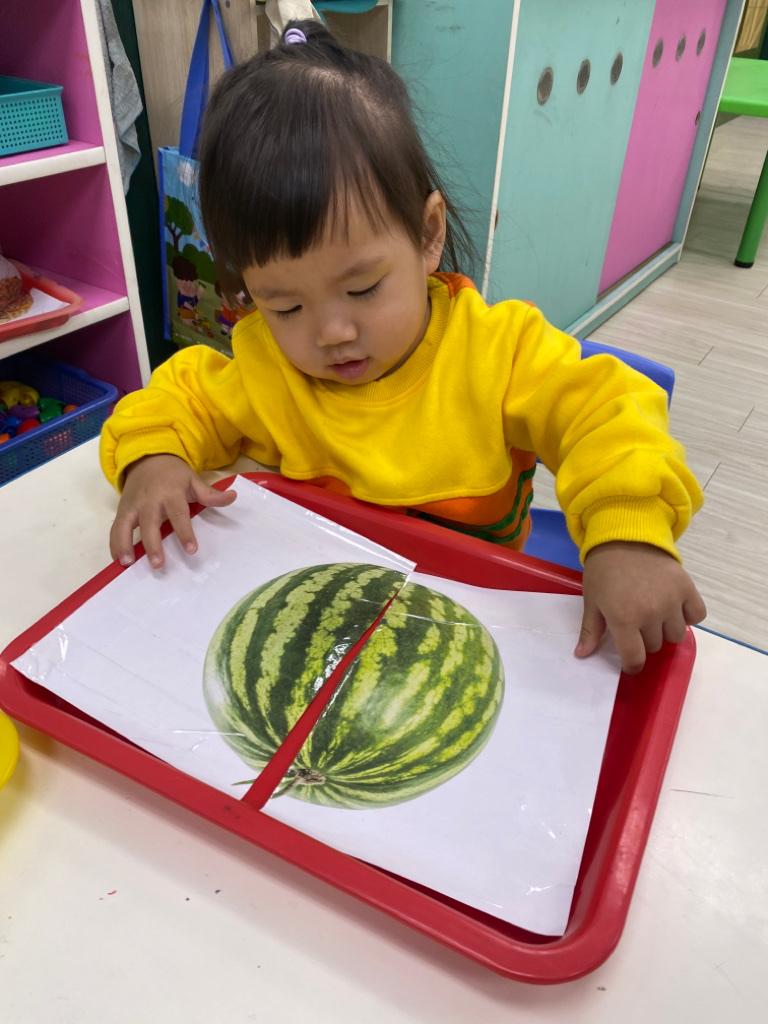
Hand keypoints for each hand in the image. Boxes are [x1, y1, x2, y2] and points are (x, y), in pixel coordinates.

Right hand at [109, 454, 236, 567]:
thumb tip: (233, 497)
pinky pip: (115, 527)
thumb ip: (210, 493)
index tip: (192, 549)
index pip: (178, 514)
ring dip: (124, 544)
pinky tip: (118, 559)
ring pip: (125, 526)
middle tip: (158, 564)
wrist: (147, 457)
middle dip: (152, 544)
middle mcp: (149, 500)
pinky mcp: (122, 509)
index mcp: (170, 493)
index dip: (185, 532)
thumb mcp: (193, 479)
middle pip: (149, 524)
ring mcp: (133, 505)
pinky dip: (114, 543)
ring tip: (127, 564)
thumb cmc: (174, 474)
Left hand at [575, 541, 705, 674]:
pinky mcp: (687, 588)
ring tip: (655, 614)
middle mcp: (651, 613)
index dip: (632, 665)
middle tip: (636, 623)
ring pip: (676, 635)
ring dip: (666, 630)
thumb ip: (591, 629)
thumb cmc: (603, 570)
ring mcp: (672, 601)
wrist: (624, 536)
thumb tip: (581, 655)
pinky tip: (675, 608)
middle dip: (645, 641)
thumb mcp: (592, 600)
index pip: (635, 659)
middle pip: (655, 646)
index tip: (630, 661)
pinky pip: (697, 616)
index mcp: (623, 619)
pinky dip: (689, 616)